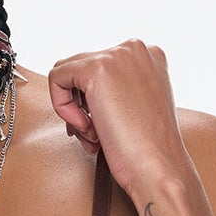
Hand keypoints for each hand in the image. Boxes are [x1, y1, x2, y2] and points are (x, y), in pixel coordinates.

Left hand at [48, 39, 192, 199]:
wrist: (158, 166)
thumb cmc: (148, 149)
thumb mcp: (136, 106)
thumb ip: (116, 89)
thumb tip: (77, 90)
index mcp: (149, 56)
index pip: (100, 66)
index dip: (92, 100)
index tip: (102, 126)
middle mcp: (134, 48)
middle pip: (81, 69)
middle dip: (81, 106)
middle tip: (94, 136)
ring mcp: (117, 55)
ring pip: (66, 73)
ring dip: (73, 109)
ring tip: (94, 136)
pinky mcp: (97, 67)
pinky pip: (57, 79)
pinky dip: (62, 107)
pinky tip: (86, 128)